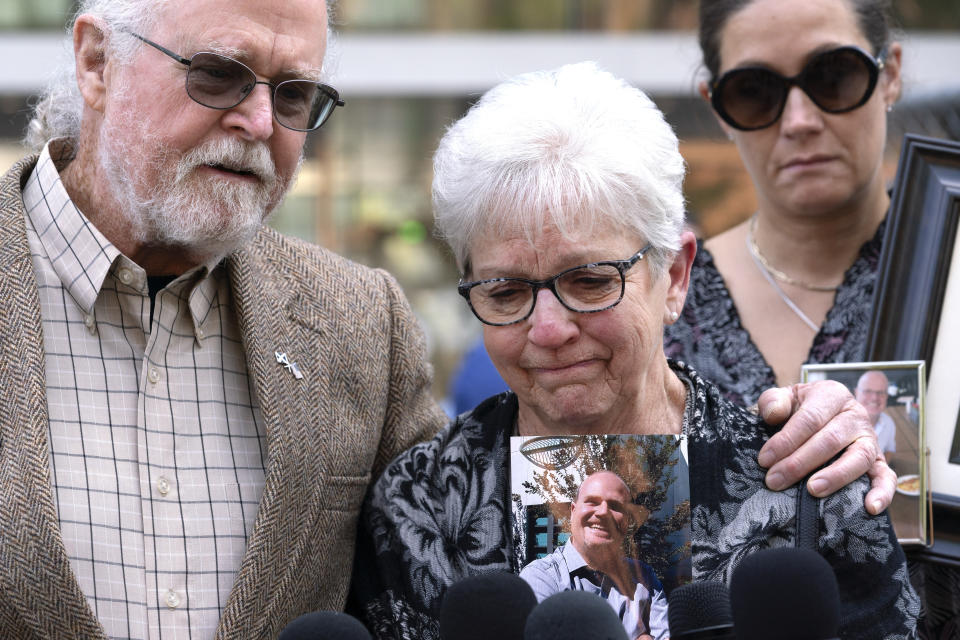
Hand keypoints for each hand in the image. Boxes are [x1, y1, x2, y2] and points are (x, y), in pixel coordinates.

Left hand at [755, 380, 894, 514]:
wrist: (825, 413)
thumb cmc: (801, 408)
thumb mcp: (786, 397)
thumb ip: (774, 401)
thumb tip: (773, 413)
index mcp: (832, 395)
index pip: (809, 418)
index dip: (786, 440)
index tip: (765, 460)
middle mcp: (855, 415)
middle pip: (830, 440)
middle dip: (799, 463)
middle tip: (775, 481)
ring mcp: (870, 439)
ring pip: (858, 458)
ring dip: (835, 476)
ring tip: (813, 490)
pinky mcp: (879, 461)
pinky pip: (887, 477)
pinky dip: (882, 493)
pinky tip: (870, 508)